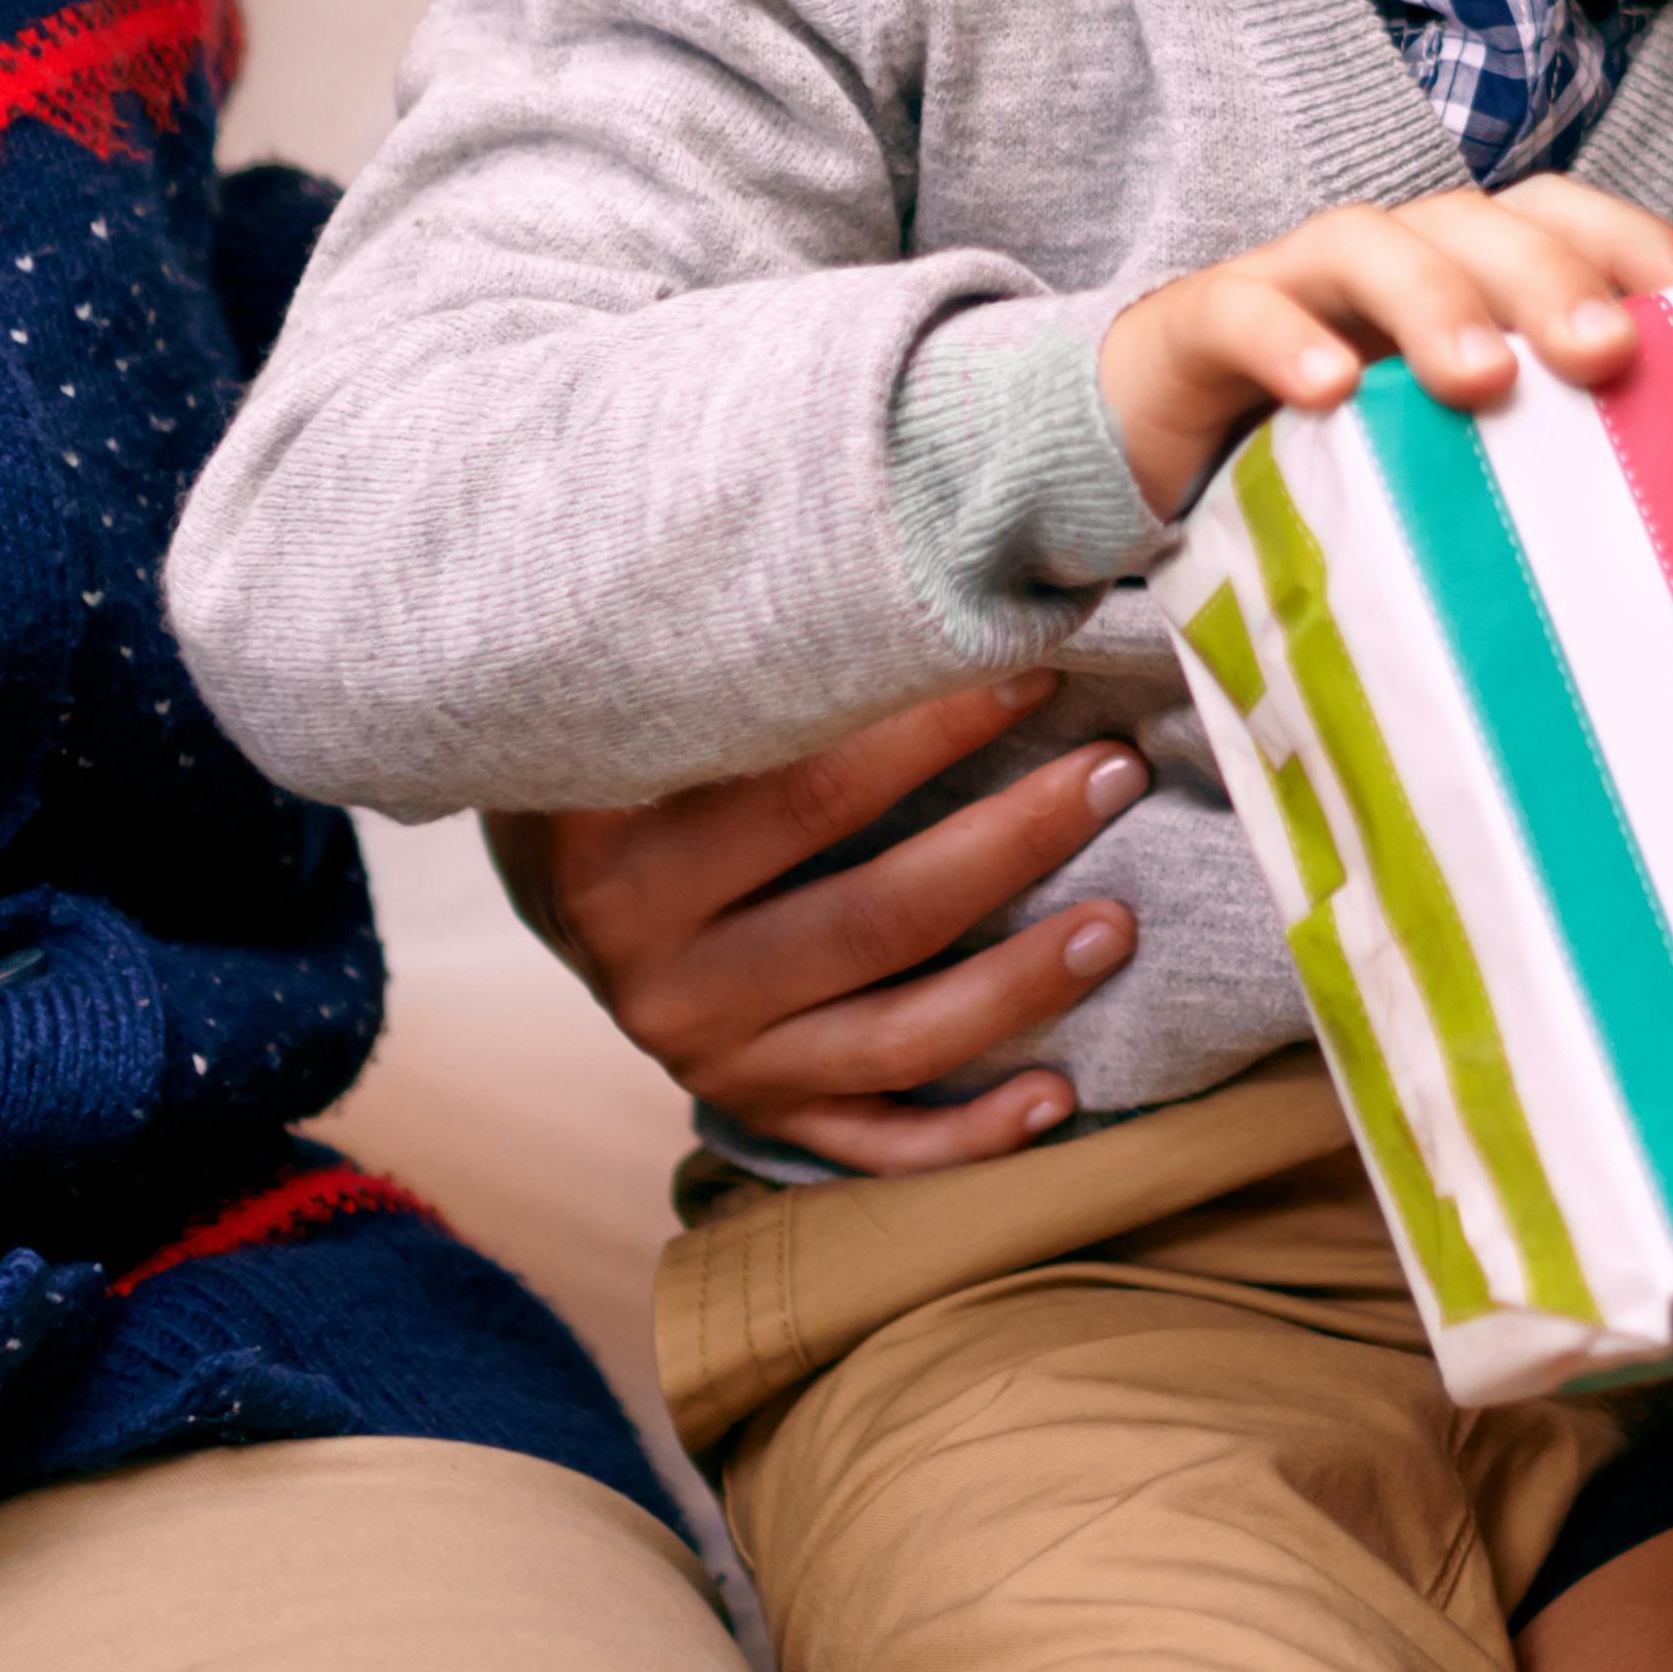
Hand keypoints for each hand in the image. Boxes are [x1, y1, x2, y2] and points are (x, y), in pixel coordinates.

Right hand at [486, 670, 1149, 1167]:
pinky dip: (967, 1133)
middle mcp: (654, 969)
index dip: (934, 725)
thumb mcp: (638, 684)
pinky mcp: (753, 1110)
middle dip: (1013, 840)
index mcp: (615, 851)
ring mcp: (706, 1054)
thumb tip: (915, 528)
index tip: (1039, 660)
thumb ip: (737, 640)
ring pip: (895, 1034)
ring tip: (1121, 921)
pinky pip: (872, 1142)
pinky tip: (1059, 1096)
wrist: (551, 875)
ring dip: (1020, 982)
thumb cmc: (628, 743)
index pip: (802, 787)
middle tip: (1116, 769)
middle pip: (873, 914)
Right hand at [1098, 175, 1672, 511]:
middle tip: (1605, 354)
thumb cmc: (1329, 455)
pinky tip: (1330, 391)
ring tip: (1481, 378)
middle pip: (1473, 224)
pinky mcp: (1192, 326)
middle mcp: (1384, 257)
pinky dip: (1285, 339)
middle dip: (1547, 277)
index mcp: (1457, 272)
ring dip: (1432, 299)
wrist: (1152, 454)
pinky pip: (1236, 309)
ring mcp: (1287, 281)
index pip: (1552, 215)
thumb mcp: (1443, 451)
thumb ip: (1537, 452)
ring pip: (1364, 244)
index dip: (1628, 240)